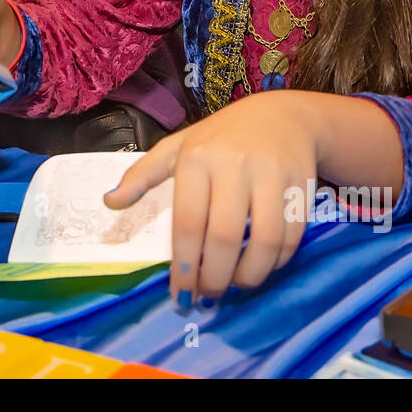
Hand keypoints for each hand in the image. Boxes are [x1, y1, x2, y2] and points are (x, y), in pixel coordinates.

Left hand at [105, 91, 317, 301]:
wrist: (283, 116)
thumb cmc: (222, 138)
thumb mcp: (178, 146)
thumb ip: (143, 175)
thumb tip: (110, 202)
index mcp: (197, 158)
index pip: (187, 222)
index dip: (184, 265)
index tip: (180, 293)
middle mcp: (234, 165)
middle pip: (223, 236)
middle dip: (214, 277)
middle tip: (208, 295)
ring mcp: (271, 174)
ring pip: (263, 241)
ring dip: (249, 275)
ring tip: (235, 284)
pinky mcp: (301, 185)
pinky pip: (291, 236)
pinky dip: (276, 262)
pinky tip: (261, 266)